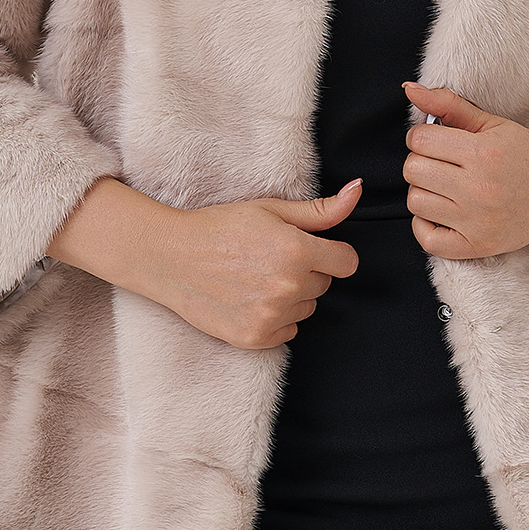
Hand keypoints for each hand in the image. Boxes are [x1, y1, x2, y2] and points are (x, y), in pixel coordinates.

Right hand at [47, 175, 362, 347]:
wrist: (170, 258)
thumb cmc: (221, 227)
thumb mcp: (271, 210)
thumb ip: (320, 210)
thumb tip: (358, 191)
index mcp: (297, 252)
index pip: (346, 262)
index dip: (330, 253)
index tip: (308, 248)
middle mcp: (288, 288)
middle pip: (324, 285)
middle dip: (305, 271)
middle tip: (268, 258)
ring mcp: (271, 316)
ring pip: (306, 308)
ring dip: (291, 296)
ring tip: (255, 278)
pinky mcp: (255, 338)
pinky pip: (288, 331)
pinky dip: (275, 319)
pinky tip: (249, 299)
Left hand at [401, 82, 528, 254]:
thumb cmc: (526, 154)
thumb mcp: (493, 124)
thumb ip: (450, 106)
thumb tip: (409, 89)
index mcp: (484, 153)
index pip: (420, 140)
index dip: (421, 136)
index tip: (436, 139)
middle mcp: (480, 189)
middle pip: (413, 171)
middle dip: (421, 161)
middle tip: (441, 161)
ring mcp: (478, 221)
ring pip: (416, 202)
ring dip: (423, 190)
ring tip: (444, 184)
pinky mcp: (479, 246)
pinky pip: (428, 240)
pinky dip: (424, 225)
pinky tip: (440, 211)